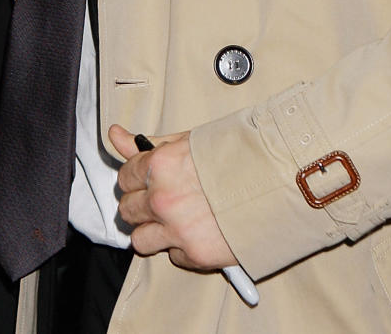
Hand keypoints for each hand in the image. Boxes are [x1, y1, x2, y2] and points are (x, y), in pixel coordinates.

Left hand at [110, 126, 236, 270]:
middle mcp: (162, 198)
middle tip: (163, 201)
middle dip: (142, 206)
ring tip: (175, 220)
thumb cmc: (232, 156)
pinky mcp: (195, 254)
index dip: (136, 180)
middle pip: (127, 210)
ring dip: (154, 232)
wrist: (276, 182)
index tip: (147, 182)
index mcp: (159, 165)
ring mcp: (177, 229)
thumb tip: (115, 134)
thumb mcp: (187, 142)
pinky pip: (172, 256)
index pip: (124, 179)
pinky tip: (198, 231)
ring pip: (140, 240)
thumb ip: (147, 144)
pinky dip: (182, 247)